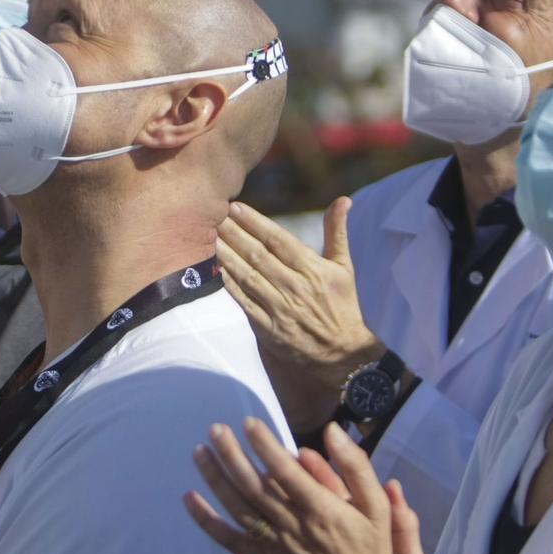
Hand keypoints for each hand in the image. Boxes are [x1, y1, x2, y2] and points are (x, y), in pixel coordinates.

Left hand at [185, 419, 423, 553]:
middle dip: (232, 455)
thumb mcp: (376, 506)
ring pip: (238, 509)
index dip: (265, 446)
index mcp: (322, 510)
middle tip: (215, 429)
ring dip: (216, 479)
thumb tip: (332, 431)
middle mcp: (295, 528)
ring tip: (200, 452)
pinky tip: (189, 499)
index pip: (286, 472)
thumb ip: (356, 467)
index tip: (249, 423)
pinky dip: (206, 520)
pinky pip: (229, 541)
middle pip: (254, 487)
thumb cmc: (370, 548)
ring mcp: (276, 548)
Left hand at [219, 199, 381, 429]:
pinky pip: (244, 302)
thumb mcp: (344, 267)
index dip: (255, 222)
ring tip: (208, 237)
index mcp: (312, 269)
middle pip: (258, 254)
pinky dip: (229, 285)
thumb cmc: (342, 306)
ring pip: (247, 276)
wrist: (343, 354)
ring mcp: (280, 308)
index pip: (278, 239)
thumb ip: (337, 231)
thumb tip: (343, 199)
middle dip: (234, 233)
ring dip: (226, 255)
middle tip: (213, 215)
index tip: (236, 207)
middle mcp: (295, 286)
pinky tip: (214, 270)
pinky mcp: (268, 328)